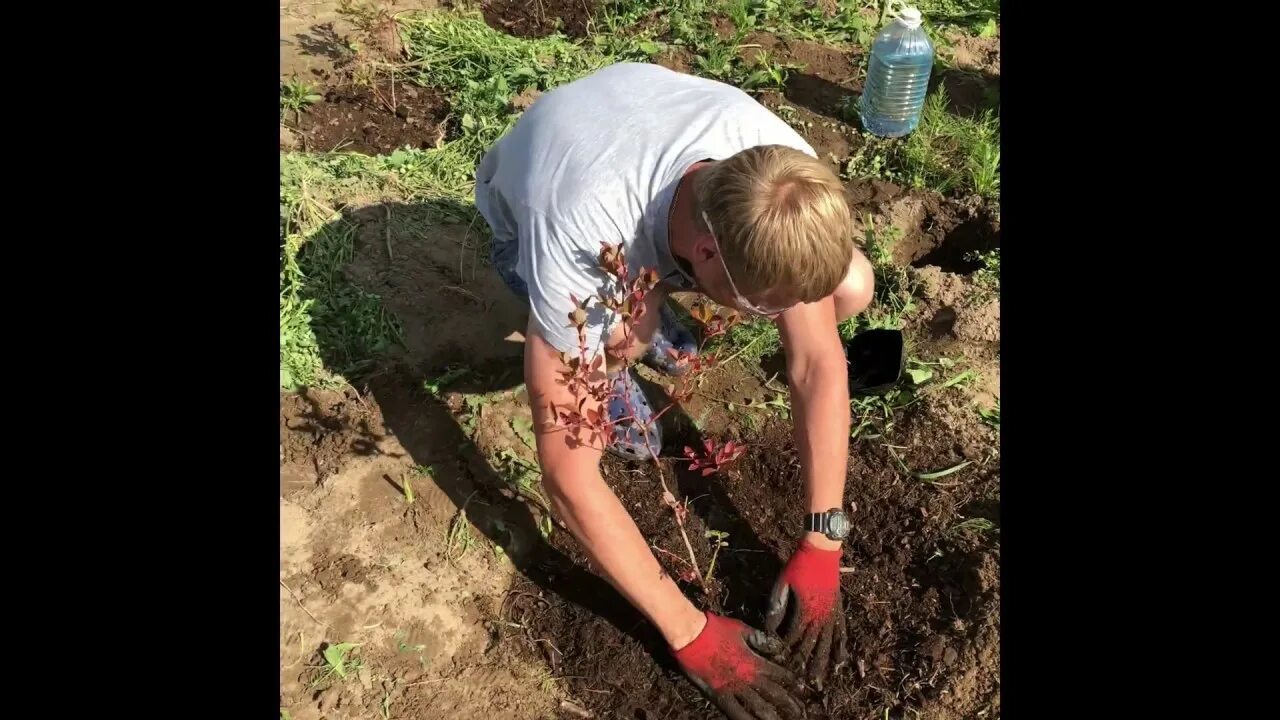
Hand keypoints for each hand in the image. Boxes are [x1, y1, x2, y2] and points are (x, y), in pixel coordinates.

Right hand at [673, 612, 805, 719]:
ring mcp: (733, 687)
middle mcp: (747, 677)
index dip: (793, 683)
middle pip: (773, 694)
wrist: (691, 634)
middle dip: (788, 704)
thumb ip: (760, 640)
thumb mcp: (742, 629)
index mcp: (754, 660)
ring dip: (772, 716)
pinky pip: (734, 712)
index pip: (780, 674)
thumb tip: (777, 647)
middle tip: (800, 713)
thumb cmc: (715, 628)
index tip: (803, 691)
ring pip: (757, 707)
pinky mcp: (718, 695)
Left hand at [765, 539, 847, 688]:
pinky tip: (841, 660)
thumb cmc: (798, 565)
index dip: (788, 651)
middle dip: (807, 664)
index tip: (783, 665)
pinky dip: (842, 647)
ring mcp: (832, 613)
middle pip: (813, 645)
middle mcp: (821, 615)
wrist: (821, 550)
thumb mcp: (782, 583)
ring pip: (829, 643)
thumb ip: (777, 606)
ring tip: (822, 680)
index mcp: (805, 609)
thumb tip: (769, 628)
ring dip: (825, 662)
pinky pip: (842, 632)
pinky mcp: (838, 609)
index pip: (794, 637)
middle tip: (804, 684)